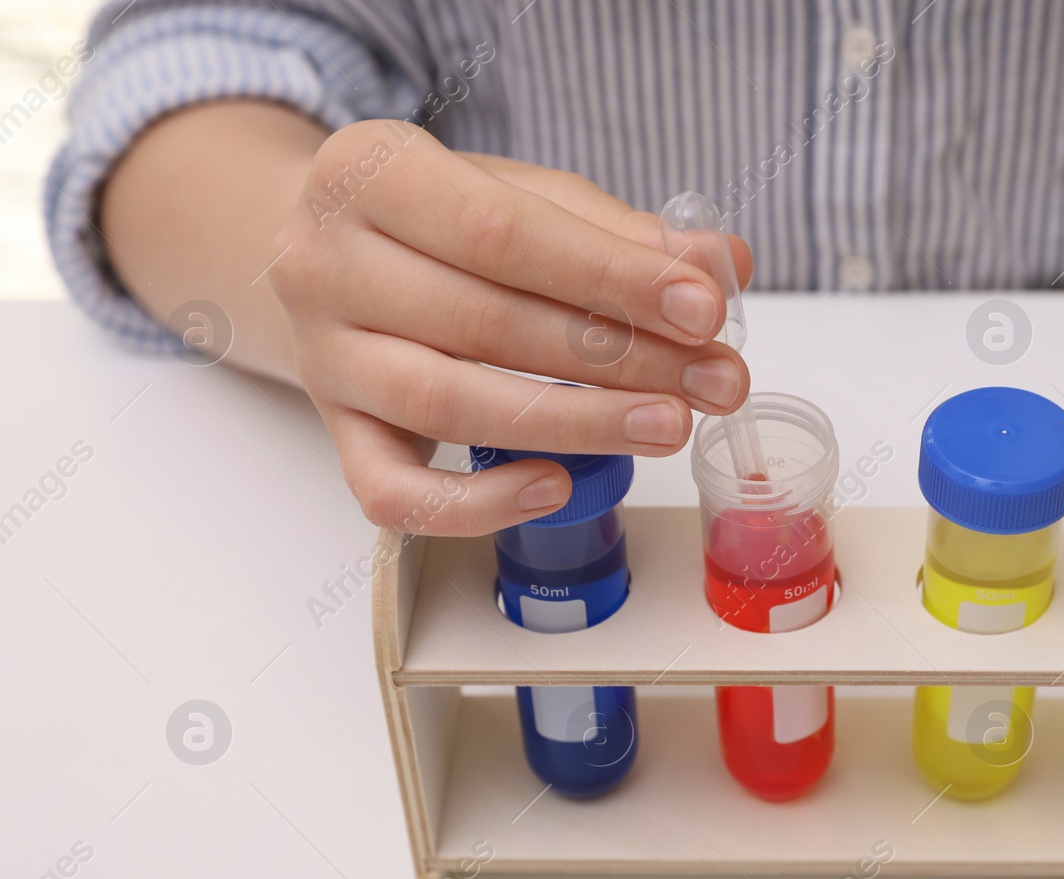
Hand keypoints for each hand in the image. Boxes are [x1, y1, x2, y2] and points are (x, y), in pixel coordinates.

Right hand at [268, 120, 752, 535]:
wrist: (323, 252)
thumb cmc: (442, 222)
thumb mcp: (524, 196)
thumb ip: (618, 230)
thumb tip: (721, 262)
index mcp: (372, 172)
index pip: (502, 232)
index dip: (611, 276)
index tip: (704, 309)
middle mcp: (327, 262)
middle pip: (485, 323)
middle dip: (619, 358)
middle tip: (715, 380)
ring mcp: (323, 356)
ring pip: (447, 407)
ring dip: (574, 424)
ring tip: (668, 427)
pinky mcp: (334, 434)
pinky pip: (392, 493)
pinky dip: (479, 503)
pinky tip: (559, 488)